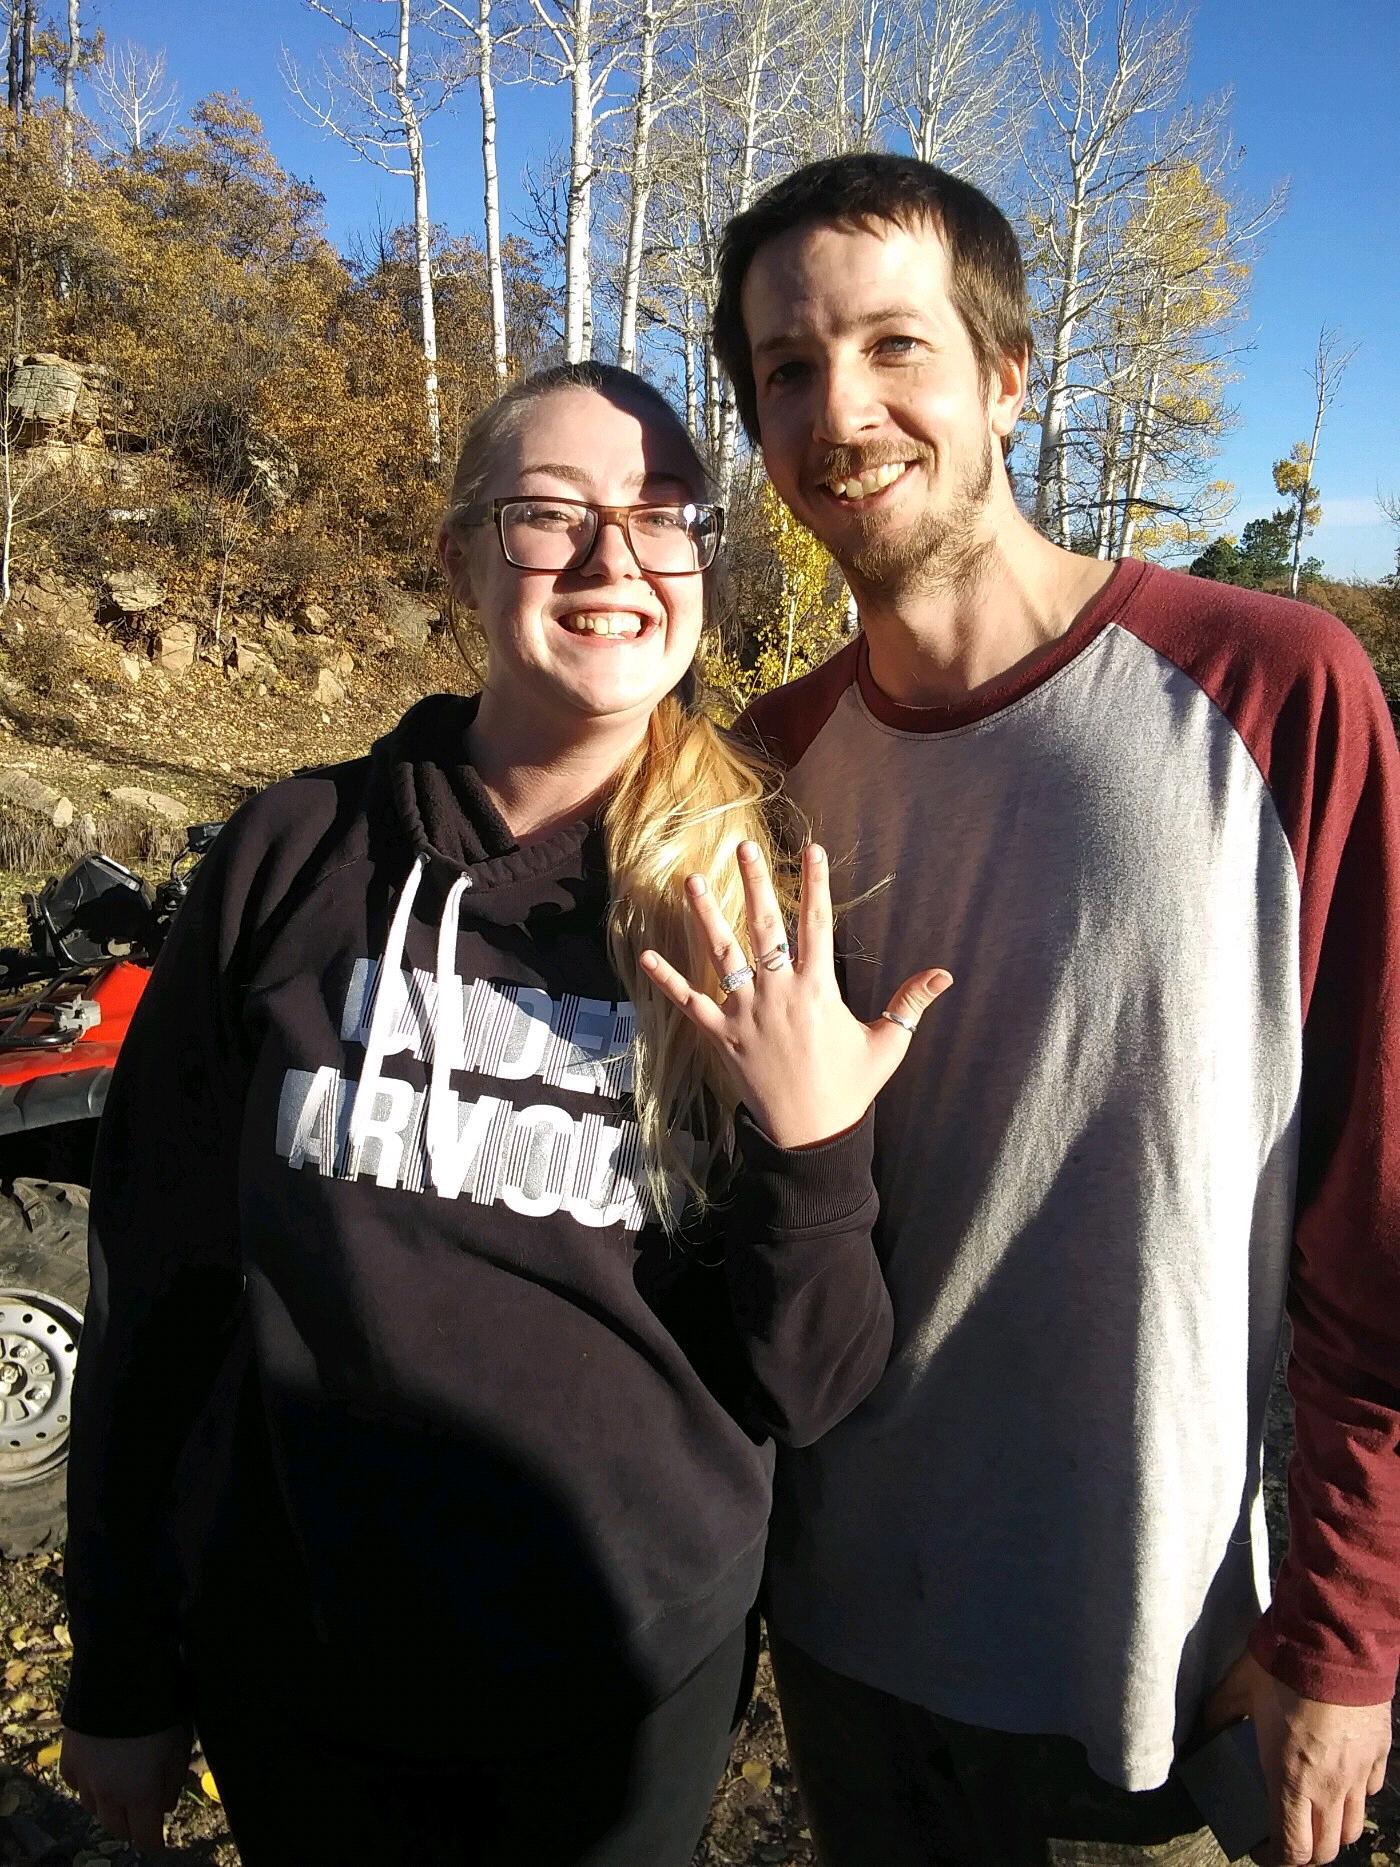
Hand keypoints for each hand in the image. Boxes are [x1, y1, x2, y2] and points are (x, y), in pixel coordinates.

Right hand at [60, 1722, 191, 1853]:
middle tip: (142, 1811)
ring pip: (94, 1809)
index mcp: (140, 1794)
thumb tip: (164, 1806)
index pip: (146, 1838)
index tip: (159, 1838)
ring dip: (109, 1804)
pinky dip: (87, 1783)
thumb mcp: (178, 1746)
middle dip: (132, 1824)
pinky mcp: (68, 1760)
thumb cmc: (158, 1711)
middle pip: (118, 1828)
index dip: (155, 1841)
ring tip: (121, 1786)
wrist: (119, 1679)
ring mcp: (85, 1778)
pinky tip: (99, 1769)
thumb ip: (172, 1782)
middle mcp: (108, 1794)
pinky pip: (76, 1784)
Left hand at [640, 839, 951, 1147]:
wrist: (812, 1134)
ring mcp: (746, 1014)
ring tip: (690, 880)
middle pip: (765, 926)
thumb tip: (945, 974)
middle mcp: (779, 993)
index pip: (817, 924)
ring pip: (723, 955)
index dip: (816, 884)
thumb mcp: (889, 1043)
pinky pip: (689, 1003)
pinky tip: (645, 955)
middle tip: (743, 847)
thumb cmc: (851, 1087)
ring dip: (705, 916)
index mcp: (818, 989)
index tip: (813, 850)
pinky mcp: (722, 1036)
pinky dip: (667, 980)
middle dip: (754, 883)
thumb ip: (911, 1003)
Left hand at [1203, 1651, 1389, 1864]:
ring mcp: (1359, 1774)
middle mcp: (1329, 1787)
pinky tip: (1339, 1780)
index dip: (1275, 1860)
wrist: (1335, 1641)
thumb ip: (1217, 1714)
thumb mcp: (1238, 1688)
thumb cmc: (1282, 1666)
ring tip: (1313, 1815)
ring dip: (1331, 1832)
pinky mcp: (1379, 1754)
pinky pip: (1370, 1793)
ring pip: (1352, 1829)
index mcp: (1290, 1778)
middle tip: (1286, 1839)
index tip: (1260, 1850)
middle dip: (1304, 1856)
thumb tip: (1200, 1729)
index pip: (1291, 1849)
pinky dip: (1355, 1798)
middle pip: (1325, 1851)